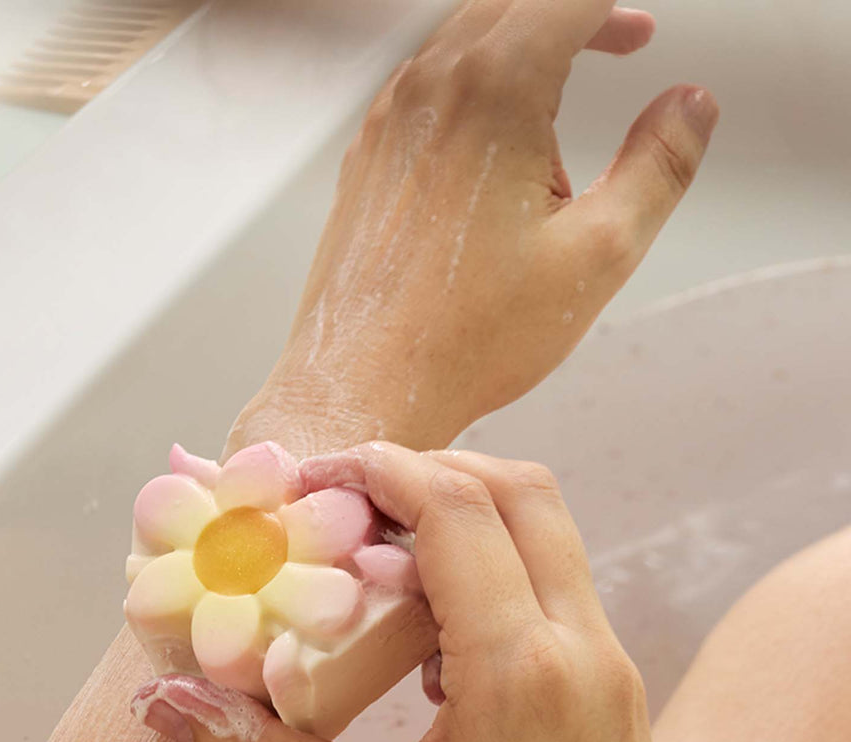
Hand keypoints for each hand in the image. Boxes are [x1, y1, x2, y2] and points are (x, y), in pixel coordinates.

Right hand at [136, 442, 719, 741]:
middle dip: (422, 474)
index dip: (377, 470)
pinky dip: (486, 577)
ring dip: (457, 523)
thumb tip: (167, 706)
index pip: (457, 509)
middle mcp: (580, 648)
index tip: (305, 483)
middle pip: (516, 490)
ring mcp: (606, 668)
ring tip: (369, 570)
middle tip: (337, 510)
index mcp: (522, 672)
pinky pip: (550, 592)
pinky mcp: (609, 693)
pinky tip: (423, 649)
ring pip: (541, 535)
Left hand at [230, 0, 718, 454]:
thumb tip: (691, 105)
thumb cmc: (466, 342)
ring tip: (561, 118)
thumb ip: (659, 164)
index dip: (615, 5)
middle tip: (626, 42)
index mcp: (493, 91)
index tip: (642, 26)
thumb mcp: (599, 254)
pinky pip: (423, 93)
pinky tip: (495, 153)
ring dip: (522, 51)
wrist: (362, 391)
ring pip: (463, 42)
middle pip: (514, 5)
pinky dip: (470, 90)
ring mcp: (386, 124)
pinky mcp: (364, 163)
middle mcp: (429, 90)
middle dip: (577, 14)